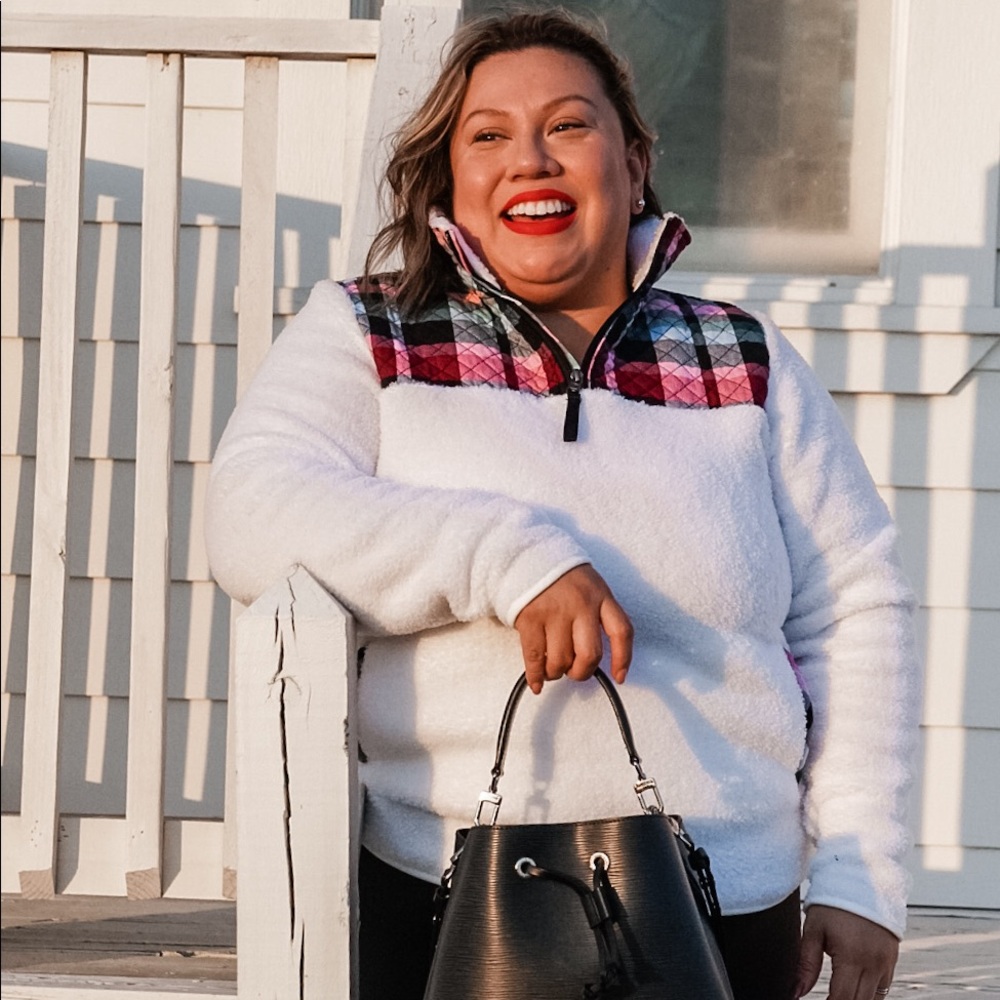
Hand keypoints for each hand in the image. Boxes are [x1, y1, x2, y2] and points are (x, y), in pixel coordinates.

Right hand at [513, 565, 632, 693]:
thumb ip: (599, 614)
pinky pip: (535, 657)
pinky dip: (536, 675)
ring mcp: (554, 612)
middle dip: (582, 672)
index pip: (622, 631)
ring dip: (557, 673)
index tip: (619, 676)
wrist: (528, 554)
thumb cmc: (563, 577)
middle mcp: (580, 605)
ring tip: (554, 669)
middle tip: (575, 671)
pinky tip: (537, 682)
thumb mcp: (591, 586)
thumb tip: (599, 655)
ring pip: (561, 660)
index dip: (623, 659)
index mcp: (600, 596)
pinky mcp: (530, 618)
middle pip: (590, 654)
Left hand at [795, 905, 898, 998]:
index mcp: (852, 956)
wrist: (861, 878)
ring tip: (839, 995)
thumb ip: (806, 964)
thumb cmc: (834, 901)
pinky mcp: (892, 960)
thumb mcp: (814, 929)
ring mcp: (886, 963)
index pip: (842, 999)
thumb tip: (796, 992)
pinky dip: (870, 995)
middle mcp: (874, 963)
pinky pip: (883, 988)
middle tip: (826, 999)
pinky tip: (855, 992)